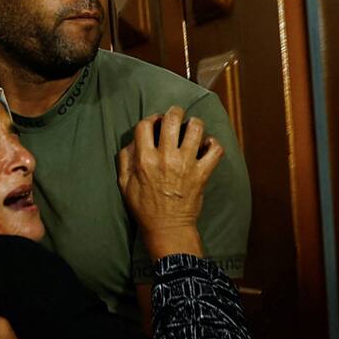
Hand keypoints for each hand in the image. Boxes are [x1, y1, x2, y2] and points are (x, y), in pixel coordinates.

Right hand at [117, 106, 223, 259]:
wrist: (167, 227)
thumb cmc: (144, 206)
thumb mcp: (124, 184)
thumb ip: (125, 159)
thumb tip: (133, 141)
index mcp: (144, 159)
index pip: (145, 125)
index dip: (150, 119)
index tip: (155, 123)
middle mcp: (165, 158)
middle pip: (172, 119)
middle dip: (174, 112)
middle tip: (176, 115)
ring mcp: (186, 164)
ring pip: (196, 128)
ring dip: (194, 124)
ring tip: (192, 128)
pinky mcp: (202, 173)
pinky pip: (214, 149)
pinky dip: (213, 144)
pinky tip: (206, 146)